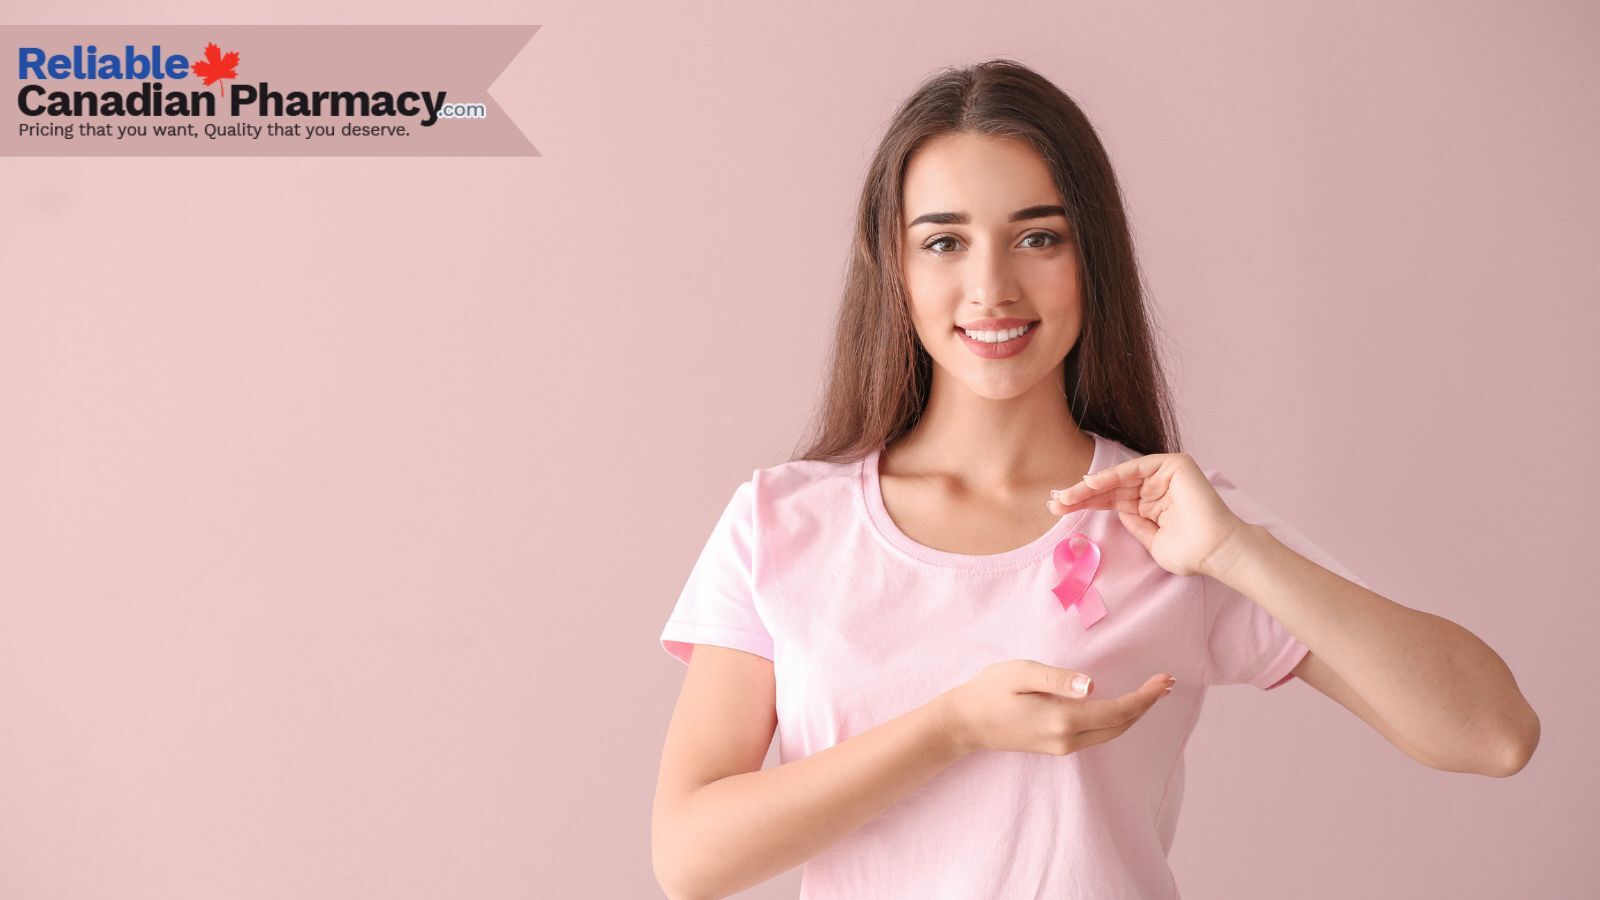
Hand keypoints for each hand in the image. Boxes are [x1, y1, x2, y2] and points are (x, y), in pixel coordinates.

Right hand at [937, 660, 1173, 755]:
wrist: (965, 723)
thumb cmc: (990, 691)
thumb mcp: (1021, 674)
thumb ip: (1057, 679)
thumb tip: (1091, 685)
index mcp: (1063, 720)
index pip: (1117, 711)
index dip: (1145, 697)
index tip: (1164, 680)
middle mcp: (1068, 739)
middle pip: (1120, 725)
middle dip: (1146, 704)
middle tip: (1167, 682)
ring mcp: (1062, 746)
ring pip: (1111, 733)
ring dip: (1134, 713)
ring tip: (1152, 692)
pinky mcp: (1057, 746)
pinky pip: (1098, 734)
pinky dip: (1117, 719)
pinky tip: (1122, 705)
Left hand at [1046, 452, 1246, 577]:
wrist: (1215, 552)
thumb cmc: (1190, 553)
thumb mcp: (1152, 542)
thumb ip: (1134, 524)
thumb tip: (1115, 511)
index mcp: (1151, 504)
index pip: (1112, 501)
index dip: (1086, 504)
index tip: (1059, 510)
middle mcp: (1157, 486)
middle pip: (1111, 488)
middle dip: (1081, 495)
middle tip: (1054, 503)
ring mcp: (1165, 474)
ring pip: (1119, 478)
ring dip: (1090, 487)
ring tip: (1065, 497)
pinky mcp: (1174, 465)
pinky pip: (1135, 469)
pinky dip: (1112, 475)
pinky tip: (1089, 484)